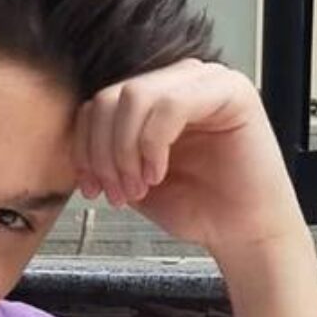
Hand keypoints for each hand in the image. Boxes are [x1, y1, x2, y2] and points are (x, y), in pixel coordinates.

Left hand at [72, 58, 307, 255]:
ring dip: (126, 151)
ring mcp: (206, 81)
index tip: (91, 187)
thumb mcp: (131, 175)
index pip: (98, 103)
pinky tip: (159, 174)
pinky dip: (153, 145)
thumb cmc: (196, 206)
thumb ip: (106, 150)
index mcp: (155, 96)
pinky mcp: (231, 92)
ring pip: (134, 97)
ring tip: (139, 187)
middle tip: (117, 193)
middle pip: (110, 97)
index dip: (86, 146)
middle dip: (104, 152)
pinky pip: (170, 106)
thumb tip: (75, 141)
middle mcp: (178, 81)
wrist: (241, 235)